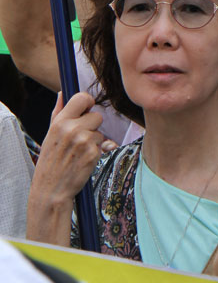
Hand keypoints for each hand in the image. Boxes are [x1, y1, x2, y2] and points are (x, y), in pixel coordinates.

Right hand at [33, 91, 103, 205]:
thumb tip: (63, 92)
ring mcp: (84, 142)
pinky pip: (102, 145)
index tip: (86, 109)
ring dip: (93, 140)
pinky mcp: (93, 154)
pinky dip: (95, 152)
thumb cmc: (50, 160)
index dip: (87, 102)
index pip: (82, 97)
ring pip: (100, 132)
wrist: (51, 190)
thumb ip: (58, 111)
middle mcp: (72, 129)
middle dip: (91, 126)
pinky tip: (82, 160)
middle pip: (97, 115)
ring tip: (78, 152)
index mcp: (60, 122)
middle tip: (79, 138)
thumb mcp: (49, 134)